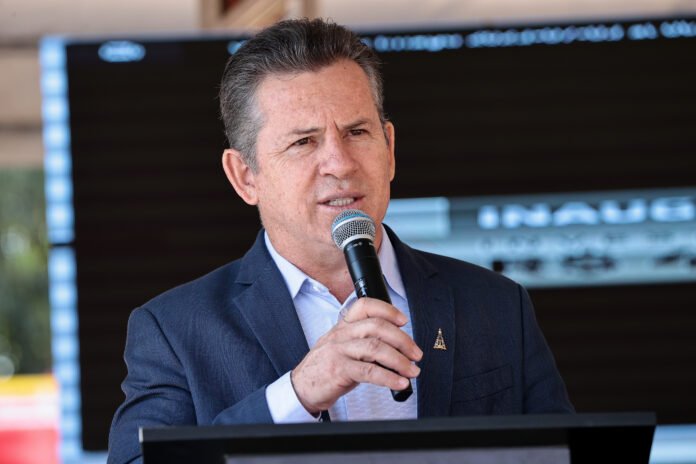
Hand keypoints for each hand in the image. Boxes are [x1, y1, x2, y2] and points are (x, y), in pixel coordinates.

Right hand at [290, 297, 422, 414]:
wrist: (301, 387)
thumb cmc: (326, 367)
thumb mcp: (343, 347)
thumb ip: (365, 343)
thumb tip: (397, 348)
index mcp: (343, 326)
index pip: (365, 305)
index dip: (387, 309)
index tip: (403, 320)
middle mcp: (341, 334)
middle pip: (376, 327)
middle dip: (402, 340)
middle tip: (415, 353)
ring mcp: (339, 351)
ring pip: (375, 348)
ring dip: (400, 360)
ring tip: (412, 370)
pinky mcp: (339, 370)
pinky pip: (369, 372)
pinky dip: (389, 377)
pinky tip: (399, 382)